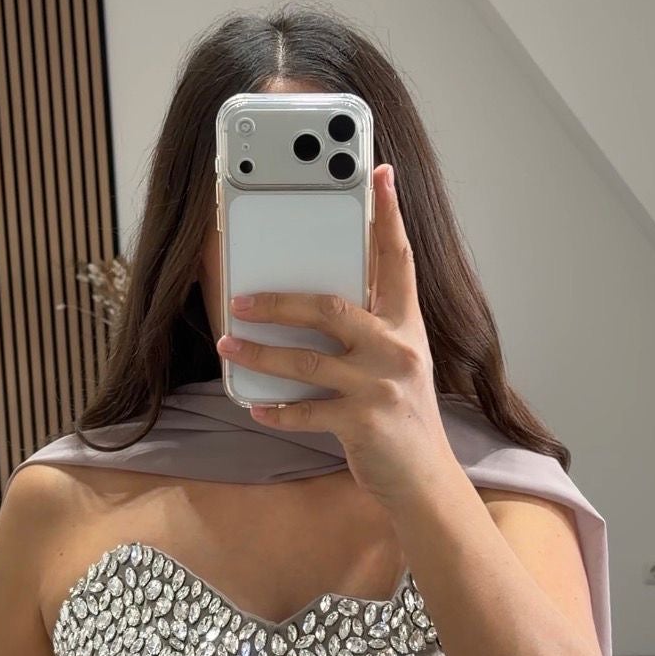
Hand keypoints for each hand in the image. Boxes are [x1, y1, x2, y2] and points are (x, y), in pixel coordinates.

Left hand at [214, 163, 449, 505]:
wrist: (425, 481)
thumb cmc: (403, 421)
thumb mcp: (398, 367)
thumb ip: (369, 335)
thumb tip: (313, 310)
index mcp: (407, 328)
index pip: (398, 261)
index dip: (388, 216)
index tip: (379, 173)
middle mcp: (397, 350)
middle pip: (331, 307)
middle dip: (280, 301)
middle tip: (240, 297)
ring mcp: (381, 386)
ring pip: (308, 359)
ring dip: (261, 353)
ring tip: (229, 344)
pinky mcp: (363, 422)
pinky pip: (306, 410)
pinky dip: (277, 410)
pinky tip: (256, 407)